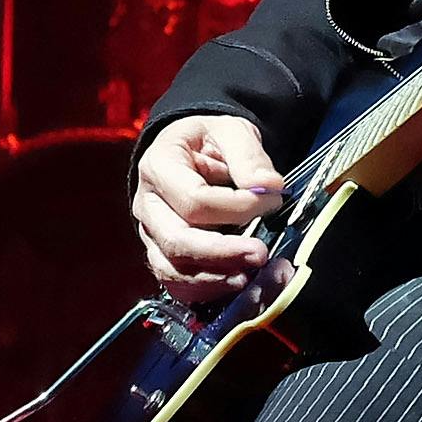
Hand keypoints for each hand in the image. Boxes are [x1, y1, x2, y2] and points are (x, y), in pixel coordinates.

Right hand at [132, 114, 284, 307]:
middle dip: (222, 253)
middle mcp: (148, 205)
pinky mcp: (163, 254)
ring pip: (173, 269)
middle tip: (261, 254)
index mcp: (159, 167)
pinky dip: (206, 291)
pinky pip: (176, 283)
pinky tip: (235, 284)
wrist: (192, 152)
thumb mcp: (231, 131)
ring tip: (250, 276)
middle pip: (177, 241)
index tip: (272, 202)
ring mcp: (152, 234)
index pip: (194, 200)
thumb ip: (249, 155)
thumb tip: (269, 187)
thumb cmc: (209, 141)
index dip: (238, 207)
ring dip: (214, 279)